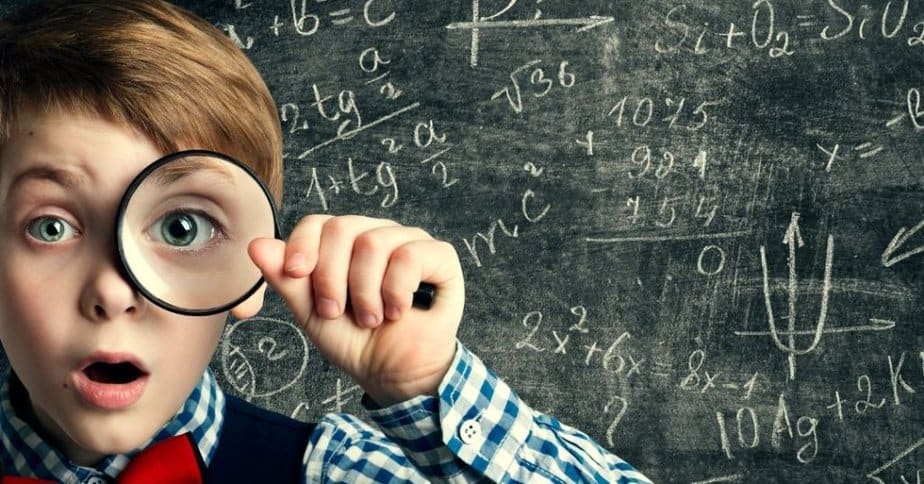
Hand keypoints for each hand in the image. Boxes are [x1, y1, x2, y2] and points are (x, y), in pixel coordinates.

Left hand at [246, 215, 464, 405]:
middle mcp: (378, 234)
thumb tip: (256, 244)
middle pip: (343, 228)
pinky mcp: (441, 257)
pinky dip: (397, 290)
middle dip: (332, 277)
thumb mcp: (311, 313)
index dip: (303, 245)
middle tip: (336, 312)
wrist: (394, 373)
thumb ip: (287, 280)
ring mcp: (410, 242)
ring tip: (372, 319)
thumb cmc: (356, 342)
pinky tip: (398, 311)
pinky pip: (410, 255)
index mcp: (346, 244)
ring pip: (375, 242)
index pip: (319, 222)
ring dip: (366, 292)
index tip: (297, 275)